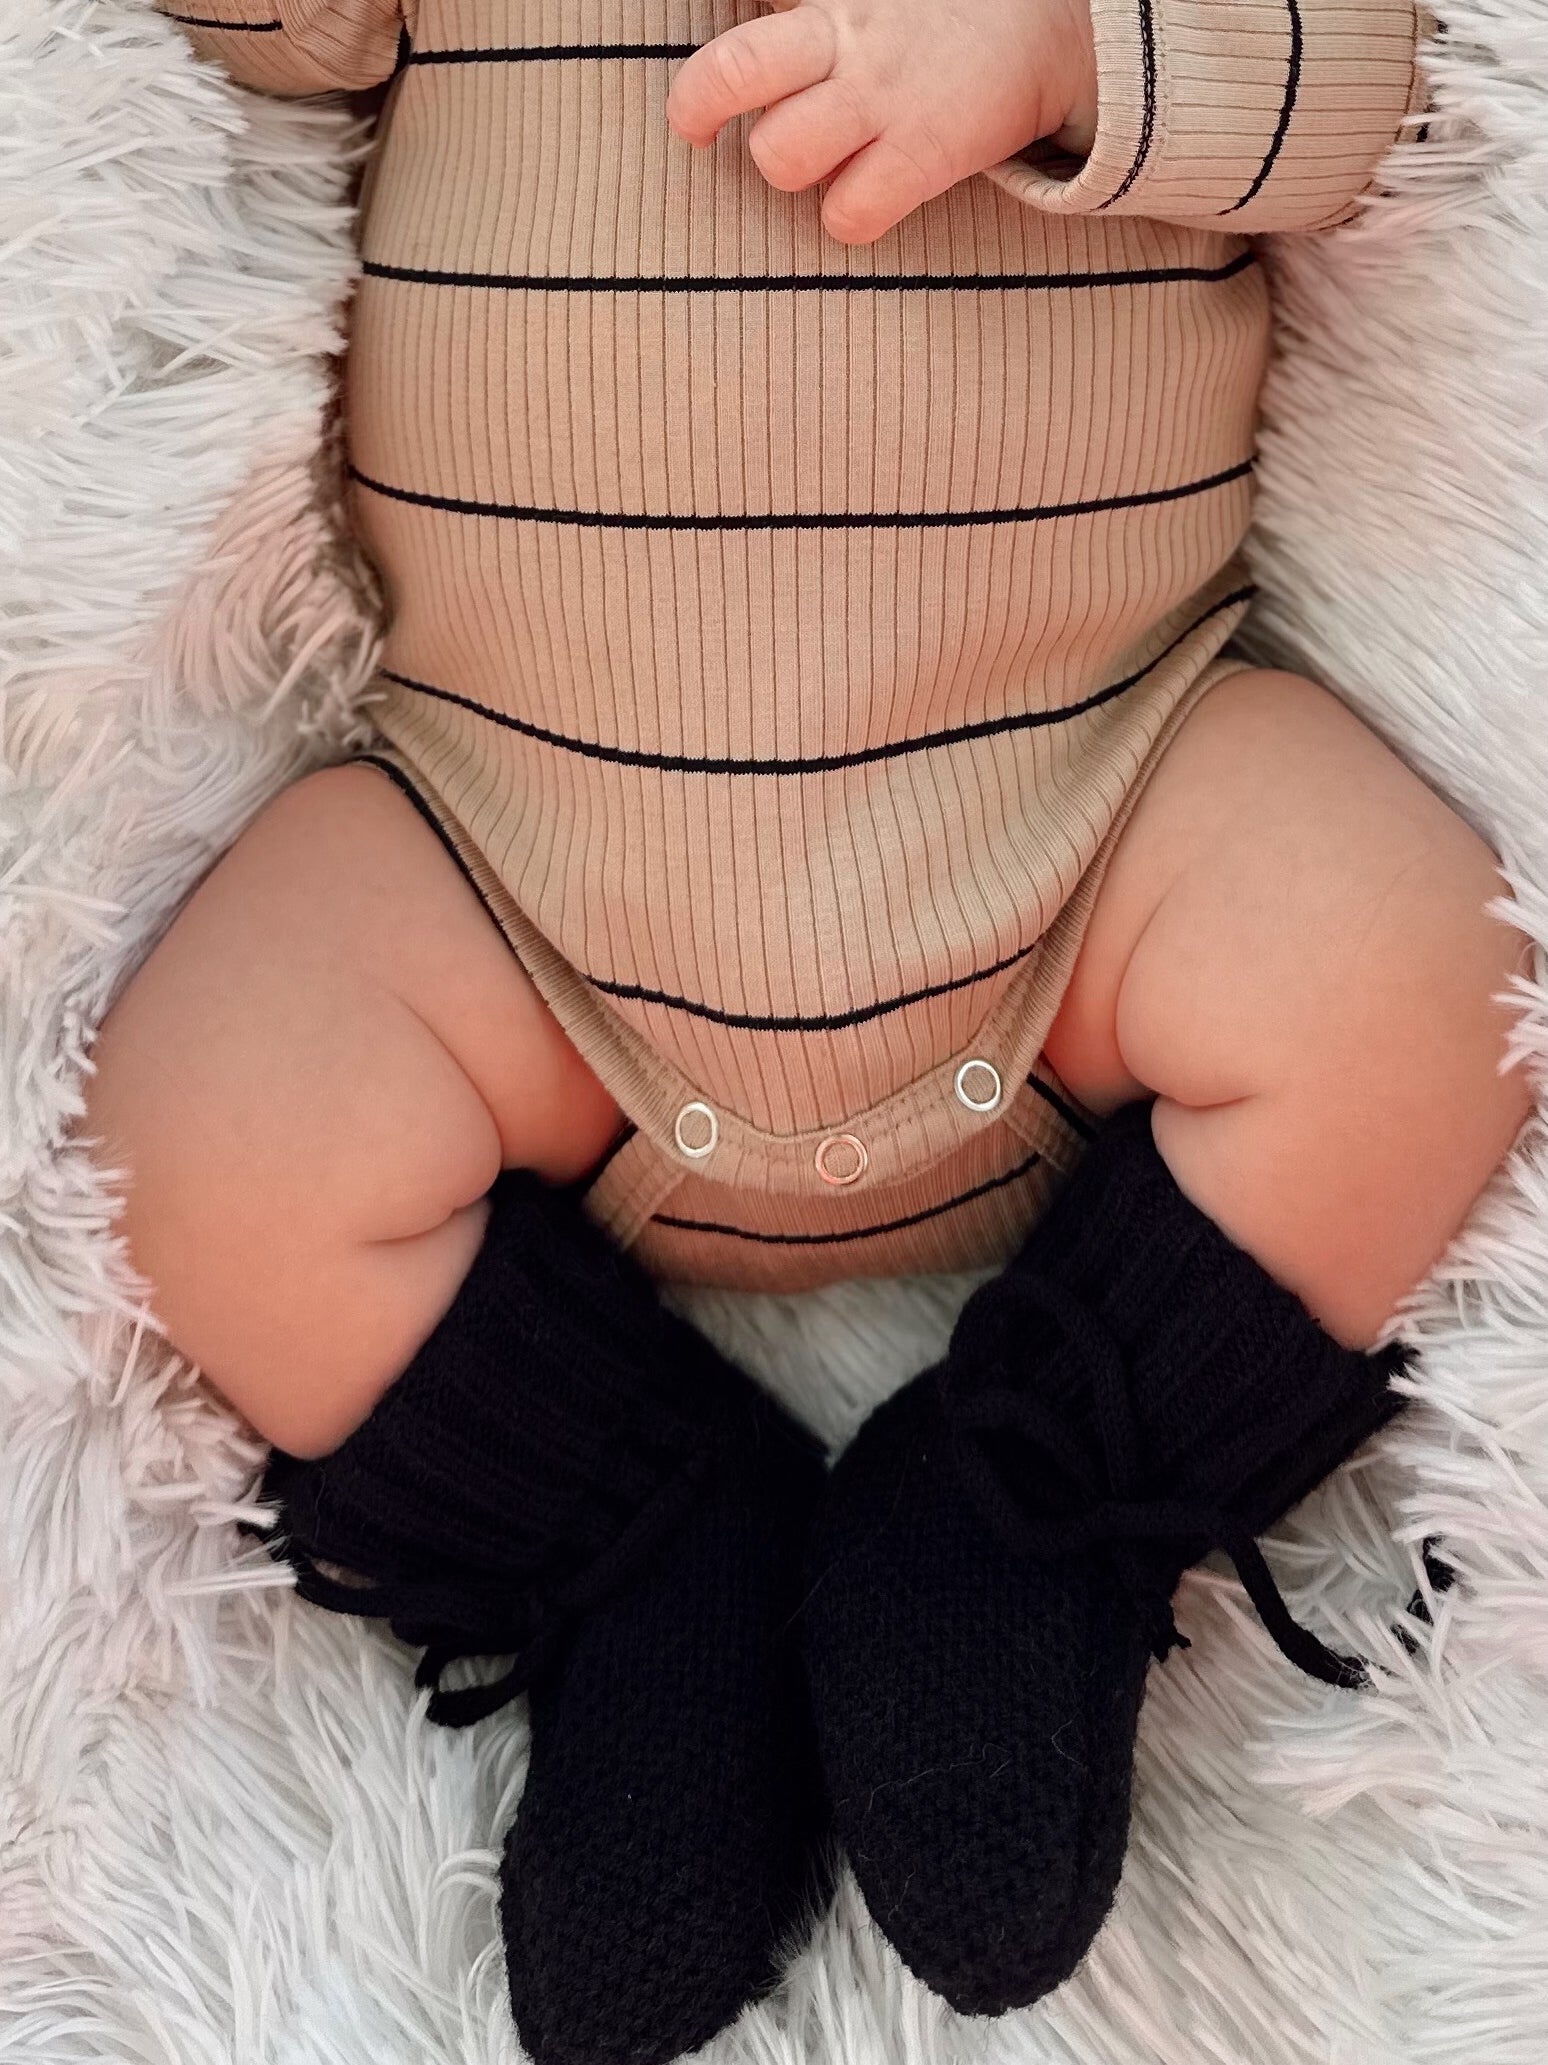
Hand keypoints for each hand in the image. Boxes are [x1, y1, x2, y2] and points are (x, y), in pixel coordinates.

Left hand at [666, 0, 1097, 245]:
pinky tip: (865, 196)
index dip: (702, 67)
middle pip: (734, 71)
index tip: (690, 91)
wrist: (1045, 25)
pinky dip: (847, 218)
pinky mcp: (922, 154)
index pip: (748, 23)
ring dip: (788, 169)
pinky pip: (848, 214)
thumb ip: (800, 6)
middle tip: (699, 130)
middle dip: (699, 107)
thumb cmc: (936, 16)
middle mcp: (845, 37)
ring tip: (818, 158)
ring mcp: (882, 98)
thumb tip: (764, 12)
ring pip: (779, 156)